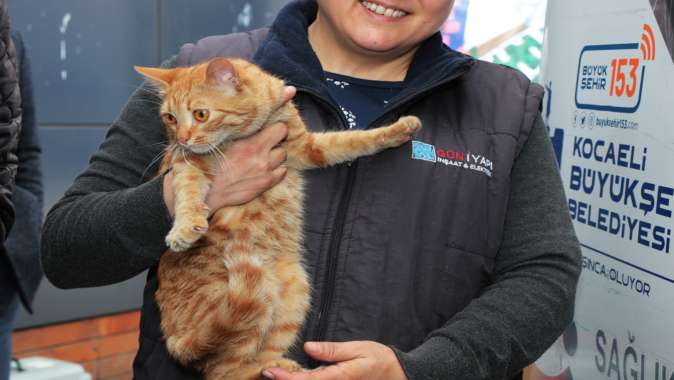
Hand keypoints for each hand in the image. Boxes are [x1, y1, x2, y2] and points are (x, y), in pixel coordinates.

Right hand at [163, 86, 295, 216]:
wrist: (203, 193)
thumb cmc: (203, 164)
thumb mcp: (214, 141)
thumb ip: (227, 128)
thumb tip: (233, 113)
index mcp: (247, 142)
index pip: (278, 125)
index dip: (275, 120)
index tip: (273, 118)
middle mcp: (259, 156)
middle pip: (283, 136)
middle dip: (277, 133)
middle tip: (266, 134)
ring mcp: (264, 171)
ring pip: (283, 154)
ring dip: (276, 151)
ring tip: (263, 151)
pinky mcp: (264, 184)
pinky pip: (282, 172)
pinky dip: (277, 168)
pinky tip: (265, 167)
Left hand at [262, 341, 407, 379]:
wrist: (396, 375)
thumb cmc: (378, 359)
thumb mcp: (358, 349)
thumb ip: (333, 351)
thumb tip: (308, 348)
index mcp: (338, 378)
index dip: (285, 378)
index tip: (269, 371)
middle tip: (266, 371)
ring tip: (274, 373)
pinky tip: (292, 376)